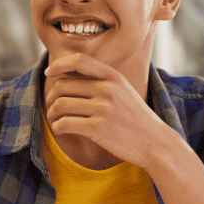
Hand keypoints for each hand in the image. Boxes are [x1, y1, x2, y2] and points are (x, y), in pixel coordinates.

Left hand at [43, 53, 165, 169]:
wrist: (154, 142)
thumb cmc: (134, 117)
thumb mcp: (123, 90)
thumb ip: (101, 80)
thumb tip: (69, 74)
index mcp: (113, 76)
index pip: (79, 60)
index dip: (59, 64)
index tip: (49, 72)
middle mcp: (107, 89)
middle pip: (63, 85)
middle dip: (51, 96)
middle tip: (52, 107)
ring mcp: (103, 108)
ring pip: (60, 104)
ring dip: (51, 114)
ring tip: (55, 120)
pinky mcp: (98, 128)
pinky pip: (65, 123)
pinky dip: (57, 127)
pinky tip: (60, 130)